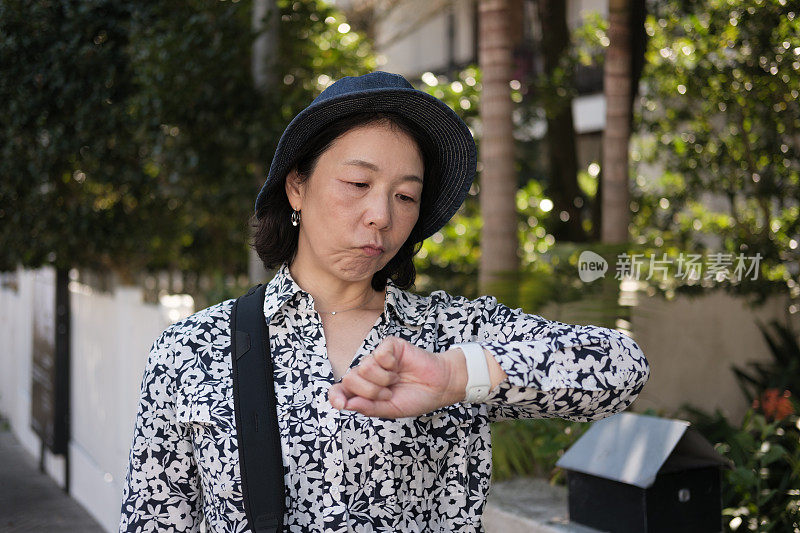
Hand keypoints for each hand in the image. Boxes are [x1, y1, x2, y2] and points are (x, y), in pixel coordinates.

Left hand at [327, 336, 466, 417]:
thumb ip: (368, 408)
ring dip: (383, 379)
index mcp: (364, 390)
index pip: (340, 390)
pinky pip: (379, 353)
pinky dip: (390, 364)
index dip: (336, 396)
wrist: (439, 386)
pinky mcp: (389, 345)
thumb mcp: (390, 409)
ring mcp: (377, 358)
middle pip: (350, 378)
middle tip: (388, 393)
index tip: (341, 404)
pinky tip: (399, 366)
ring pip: (364, 367)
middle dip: (370, 391)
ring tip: (396, 380)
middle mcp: (367, 373)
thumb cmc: (415, 397)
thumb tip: (346, 405)